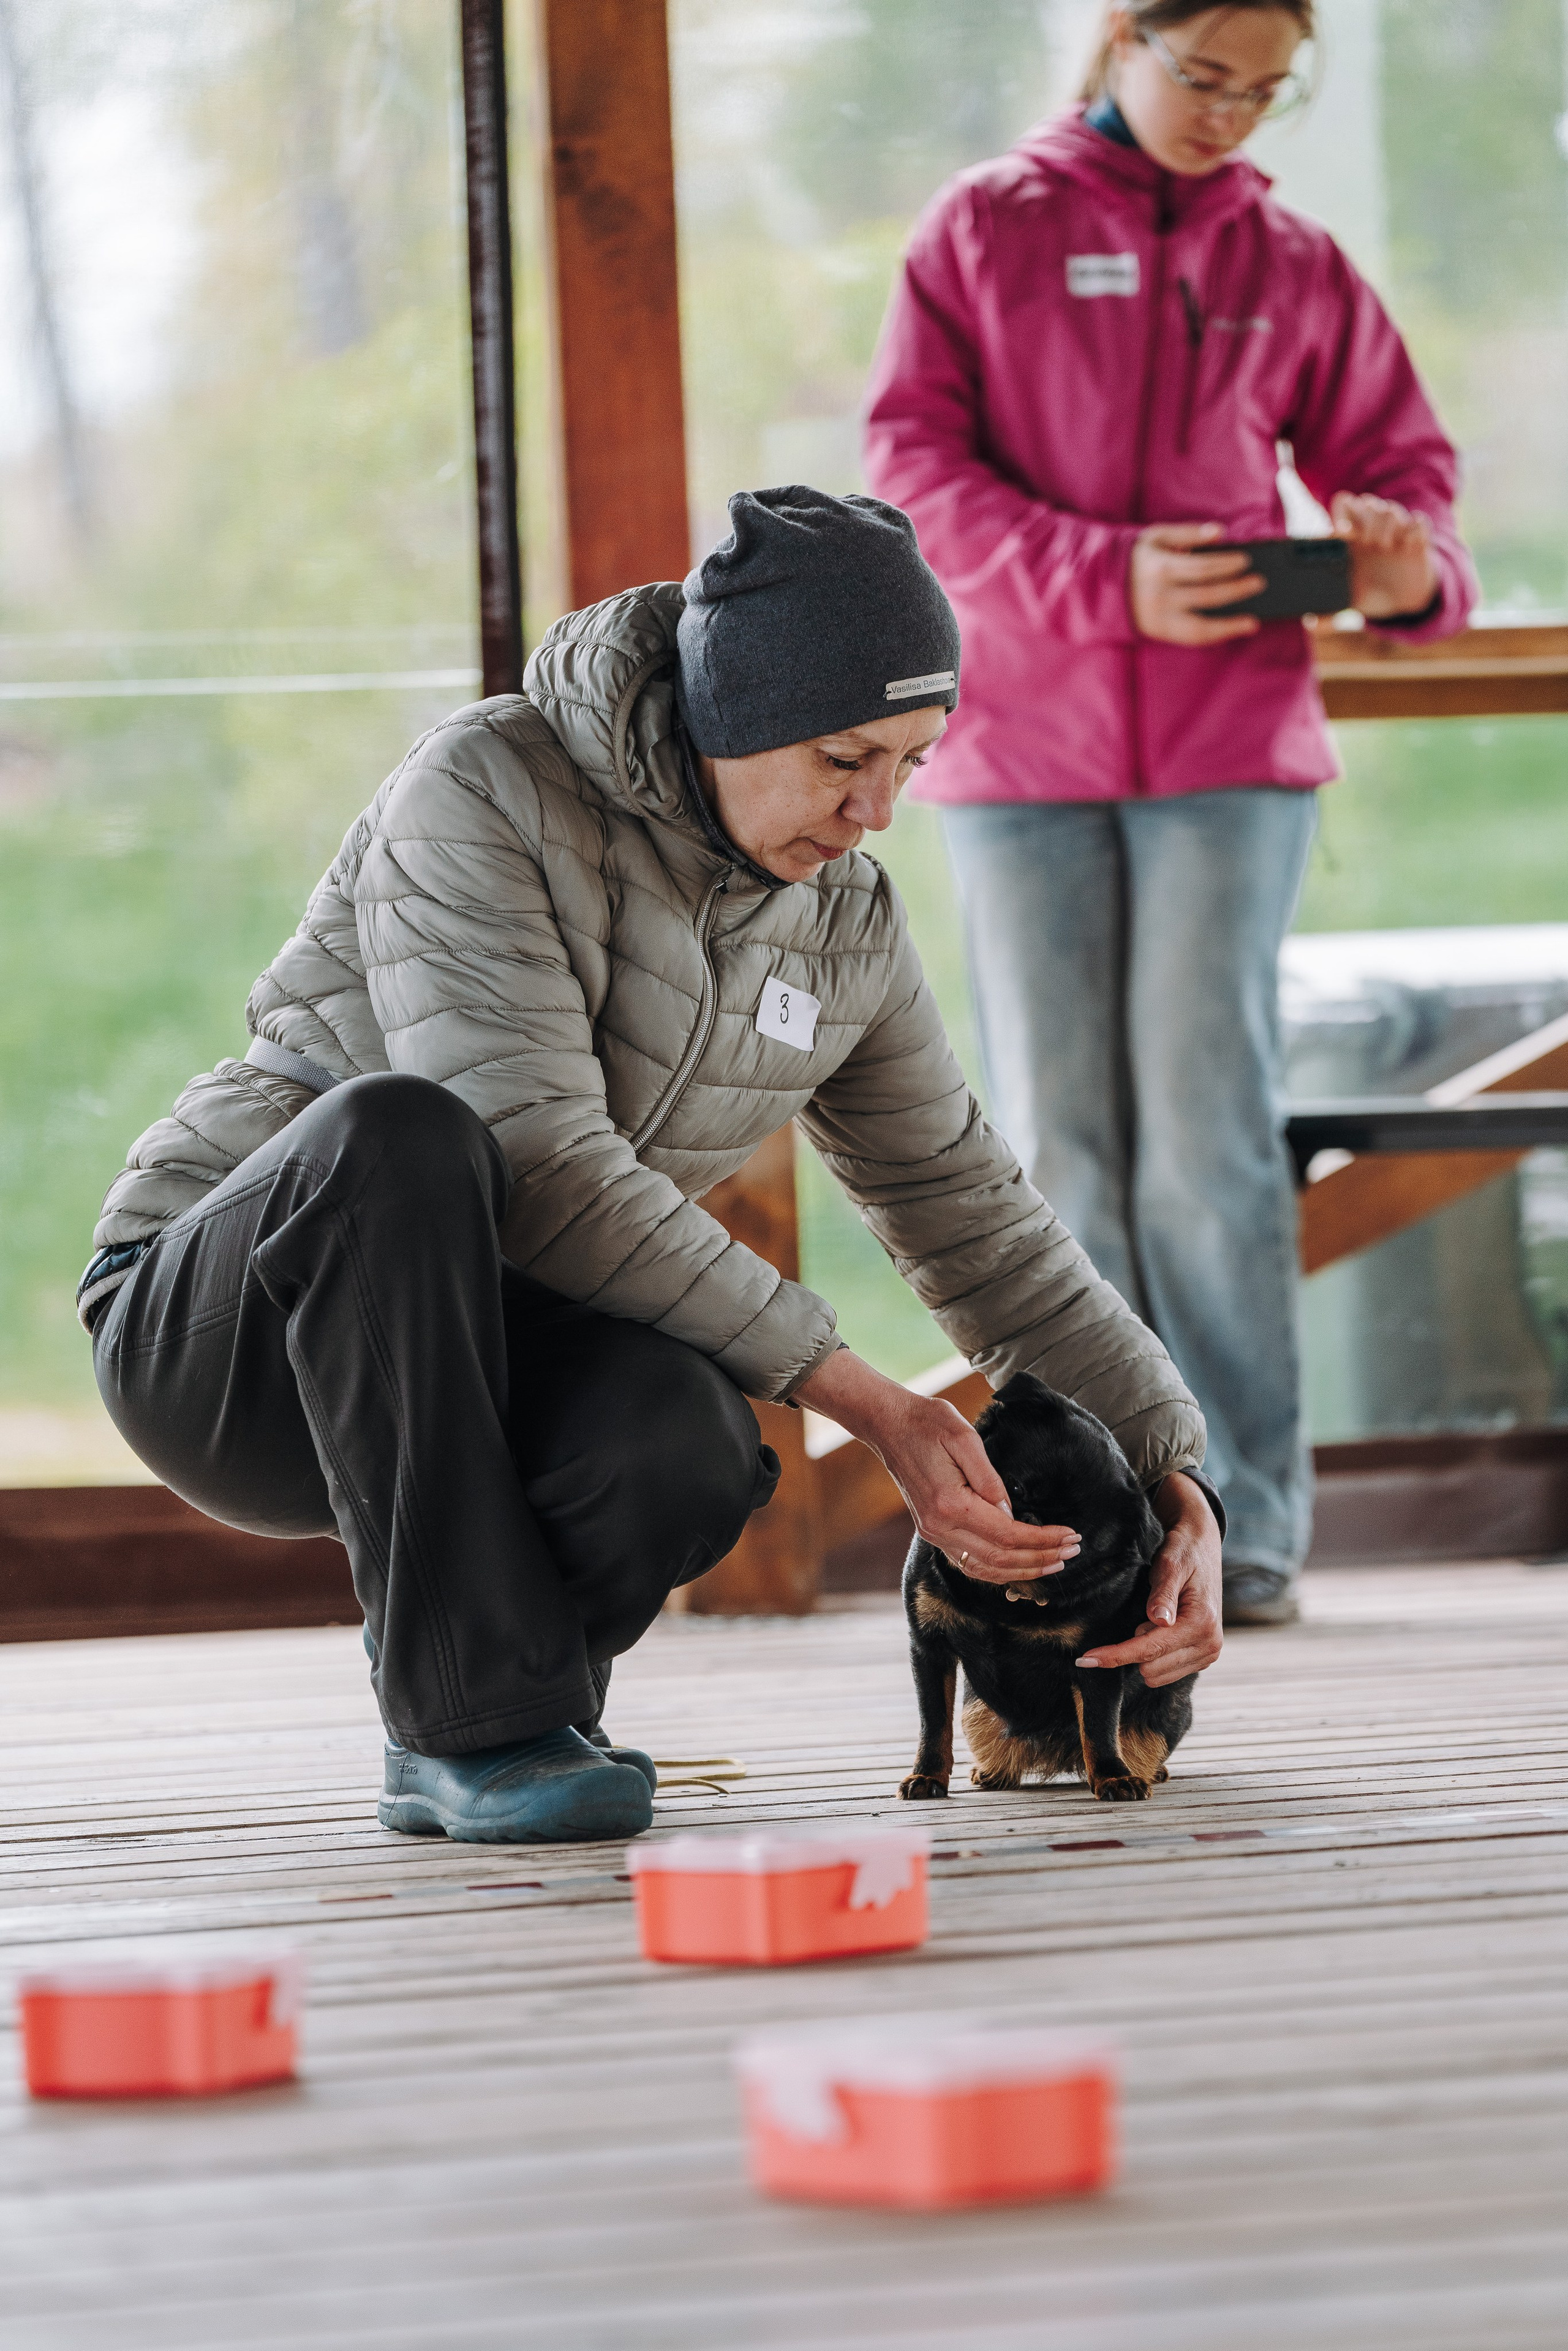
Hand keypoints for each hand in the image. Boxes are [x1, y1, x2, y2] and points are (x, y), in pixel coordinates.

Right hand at [794, 1349, 1080, 1586]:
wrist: (887, 1423)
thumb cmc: (927, 1422)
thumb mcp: (964, 1437)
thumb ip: (990, 1478)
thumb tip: (1010, 1512)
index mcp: (950, 1504)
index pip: (1008, 1535)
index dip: (1044, 1540)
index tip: (1071, 1536)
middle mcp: (940, 1527)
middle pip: (1000, 1559)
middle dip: (1041, 1558)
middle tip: (1073, 1552)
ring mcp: (933, 1533)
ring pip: (984, 1568)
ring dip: (1022, 1570)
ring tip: (1053, 1564)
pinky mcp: (932, 1530)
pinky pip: (969, 1562)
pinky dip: (997, 1570)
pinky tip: (1018, 1566)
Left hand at [1076, 1470, 1222, 1687]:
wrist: (1202, 1548)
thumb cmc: (1183, 1552)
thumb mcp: (1169, 1565)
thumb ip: (1162, 1594)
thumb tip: (1158, 1621)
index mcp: (1202, 1623)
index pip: (1149, 1649)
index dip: (1115, 1655)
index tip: (1085, 1659)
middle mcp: (1210, 1644)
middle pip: (1151, 1668)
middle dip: (1134, 1648)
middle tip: (1141, 1614)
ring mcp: (1209, 1653)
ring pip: (1157, 1675)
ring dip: (1145, 1653)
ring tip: (1152, 1620)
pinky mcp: (1203, 1656)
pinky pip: (1167, 1672)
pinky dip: (1155, 1656)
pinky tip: (1158, 1632)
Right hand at [1130, 522, 1262, 645]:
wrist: (1104, 586)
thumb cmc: (1138, 558)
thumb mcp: (1156, 537)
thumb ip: (1187, 532)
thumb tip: (1220, 532)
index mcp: (1159, 568)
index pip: (1202, 567)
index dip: (1227, 565)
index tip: (1246, 561)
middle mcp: (1159, 596)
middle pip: (1206, 594)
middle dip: (1236, 590)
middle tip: (1258, 583)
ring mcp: (1160, 618)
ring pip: (1202, 624)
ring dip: (1231, 623)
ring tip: (1253, 620)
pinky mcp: (1160, 632)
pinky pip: (1193, 637)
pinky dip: (1217, 635)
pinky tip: (1235, 629)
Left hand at [1331, 491, 1437, 620]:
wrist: (1405, 603)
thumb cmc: (1372, 595)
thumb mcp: (1352, 603)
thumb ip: (1330, 610)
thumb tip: (1310, 624)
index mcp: (1354, 538)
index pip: (1344, 506)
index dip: (1342, 513)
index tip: (1343, 532)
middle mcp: (1373, 530)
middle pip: (1367, 502)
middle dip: (1366, 517)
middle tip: (1368, 541)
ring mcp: (1396, 532)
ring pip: (1390, 508)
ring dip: (1387, 525)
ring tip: (1386, 547)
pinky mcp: (1418, 538)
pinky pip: (1418, 521)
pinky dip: (1414, 530)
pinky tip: (1409, 547)